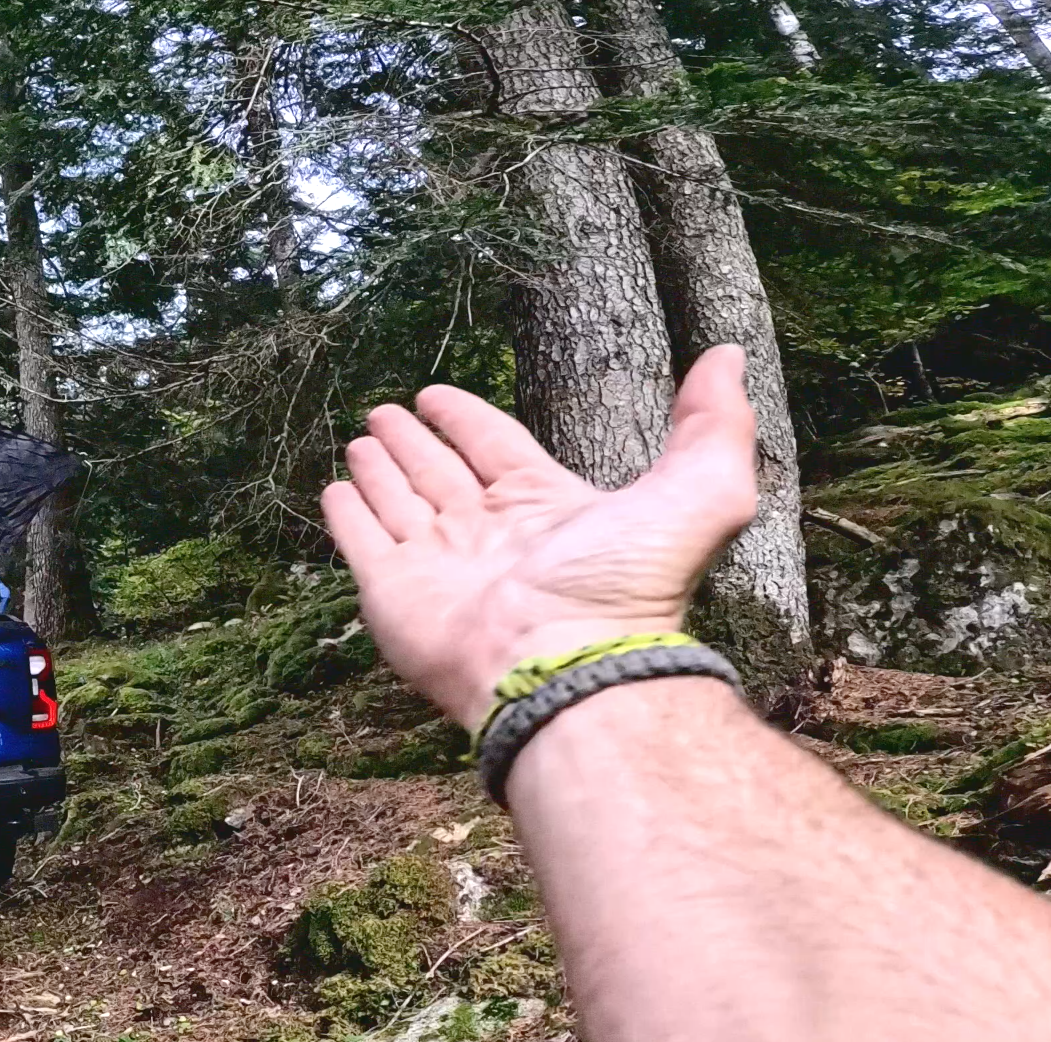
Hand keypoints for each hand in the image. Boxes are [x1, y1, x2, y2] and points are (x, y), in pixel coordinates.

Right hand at [322, 345, 759, 725]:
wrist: (561, 664)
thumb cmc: (625, 584)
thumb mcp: (698, 491)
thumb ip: (710, 424)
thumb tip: (727, 356)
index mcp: (545, 508)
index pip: (494, 447)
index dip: (465, 419)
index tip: (434, 393)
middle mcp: (487, 534)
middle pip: (441, 473)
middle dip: (414, 442)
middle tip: (384, 412)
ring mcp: (436, 565)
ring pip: (400, 502)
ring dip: (379, 471)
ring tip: (358, 439)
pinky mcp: (392, 592)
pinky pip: (363, 543)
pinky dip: (347, 516)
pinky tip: (334, 490)